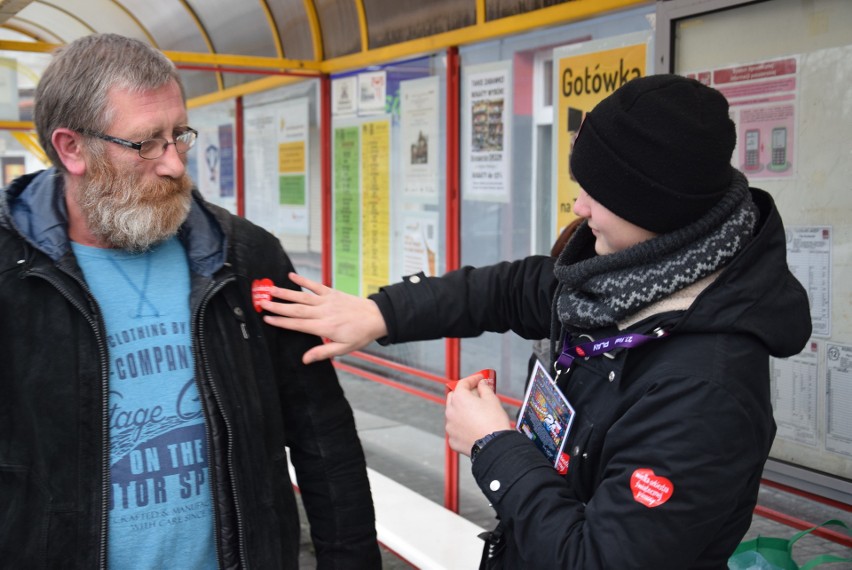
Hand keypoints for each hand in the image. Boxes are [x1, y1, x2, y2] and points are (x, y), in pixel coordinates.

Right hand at [260, 272, 388, 363]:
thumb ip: (323, 353)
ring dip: (285, 293)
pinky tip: (291, 276)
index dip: (281, 322)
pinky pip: (315, 285)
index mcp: (325, 327)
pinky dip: (303, 280)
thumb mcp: (344, 349)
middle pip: (296, 310)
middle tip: (261, 303)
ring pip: (302, 297)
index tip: (267, 319)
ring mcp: (327, 301)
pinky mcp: (332, 293)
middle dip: (278, 307)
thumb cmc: (360, 335)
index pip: (298, 325)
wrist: (377, 317)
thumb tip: (304, 360)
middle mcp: (324, 312)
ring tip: (270, 290)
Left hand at [445, 372, 511, 455]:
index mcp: (459, 398)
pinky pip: (456, 429)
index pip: (463, 383)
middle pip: (454, 397)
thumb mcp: (492, 400)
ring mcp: (450, 427)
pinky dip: (462, 427)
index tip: (480, 379)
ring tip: (476, 414)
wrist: (494, 446)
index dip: (473, 379)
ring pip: (453, 414)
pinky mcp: (452, 440)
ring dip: (462, 411)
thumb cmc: (494, 422)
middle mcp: (450, 411)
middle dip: (464, 394)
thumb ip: (484, 388)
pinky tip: (473, 428)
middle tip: (476, 395)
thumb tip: (481, 384)